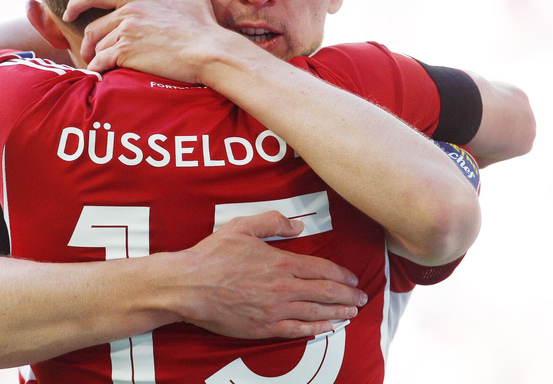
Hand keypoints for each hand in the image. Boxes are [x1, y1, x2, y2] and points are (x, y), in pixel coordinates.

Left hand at [63, 0, 243, 81]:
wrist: (209, 52)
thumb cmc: (205, 27)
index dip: (77, 2)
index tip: (67, 13)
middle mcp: (128, 12)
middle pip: (93, 28)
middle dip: (88, 44)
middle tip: (89, 56)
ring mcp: (126, 32)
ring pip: (97, 47)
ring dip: (98, 59)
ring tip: (103, 69)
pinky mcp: (126, 52)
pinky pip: (100, 63)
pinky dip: (99, 71)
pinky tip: (103, 76)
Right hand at [174, 211, 366, 338]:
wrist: (189, 285)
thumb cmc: (213, 255)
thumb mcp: (242, 227)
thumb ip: (272, 222)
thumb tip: (298, 226)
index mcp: (280, 263)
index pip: (321, 269)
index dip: (341, 275)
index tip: (353, 279)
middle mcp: (283, 289)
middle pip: (325, 293)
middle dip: (347, 296)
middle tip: (362, 298)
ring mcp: (274, 311)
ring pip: (315, 313)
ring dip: (338, 313)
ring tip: (352, 313)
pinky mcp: (263, 328)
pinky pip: (297, 330)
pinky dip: (316, 330)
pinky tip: (327, 329)